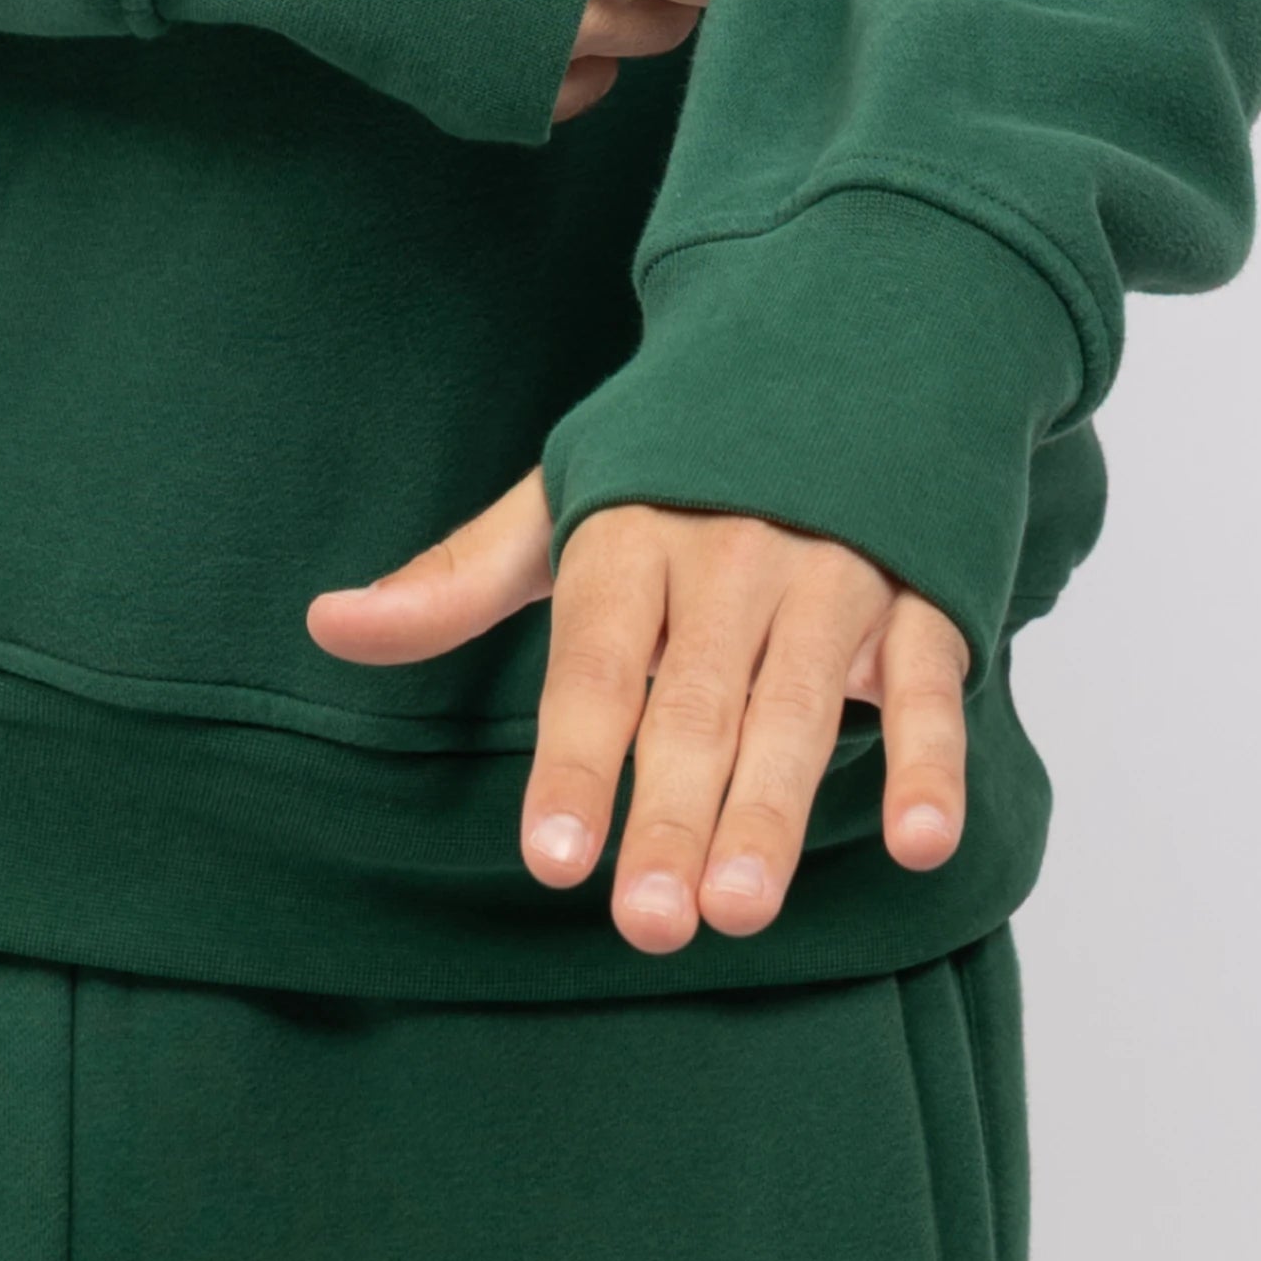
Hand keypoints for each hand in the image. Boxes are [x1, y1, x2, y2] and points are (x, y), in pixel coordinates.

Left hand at [306, 470, 968, 951]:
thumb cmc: (680, 459)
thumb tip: (329, 626)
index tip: (552, 859)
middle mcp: (732, 551)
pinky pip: (932, 681)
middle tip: (651, 923)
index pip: (593, 656)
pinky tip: (919, 841)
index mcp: (634, 530)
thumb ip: (461, 579)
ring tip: (738, 908)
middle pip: (695, 697)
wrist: (840, 336)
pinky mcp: (923, 593)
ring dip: (774, 805)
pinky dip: (932, 760)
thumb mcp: (566, 500)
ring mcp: (834, 569)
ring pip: (802, 699)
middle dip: (671, 810)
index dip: (574, 757)